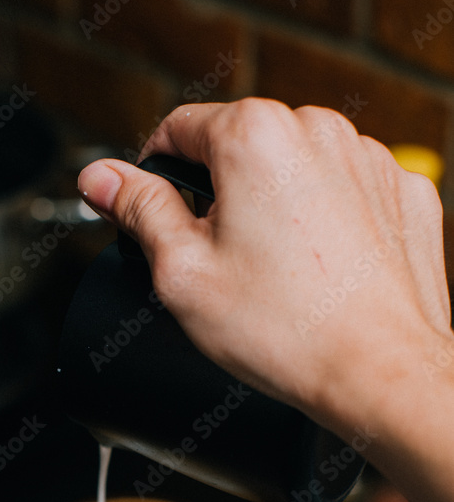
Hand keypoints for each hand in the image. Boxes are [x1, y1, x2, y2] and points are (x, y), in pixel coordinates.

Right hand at [77, 100, 449, 440]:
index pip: (179, 128)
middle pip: (241, 148)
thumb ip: (137, 210)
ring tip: (276, 275)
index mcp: (254, 137)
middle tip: (220, 262)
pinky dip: (326, 222)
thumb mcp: (182, 272)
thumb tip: (99, 177)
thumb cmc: (286, 331)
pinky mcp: (403, 192)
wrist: (380, 373)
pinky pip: (345, 193)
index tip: (159, 211)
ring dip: (275, 207)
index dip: (156, 171)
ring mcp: (370, 159)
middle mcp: (319, 130)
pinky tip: (319, 272)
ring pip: (295, 170)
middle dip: (220, 195)